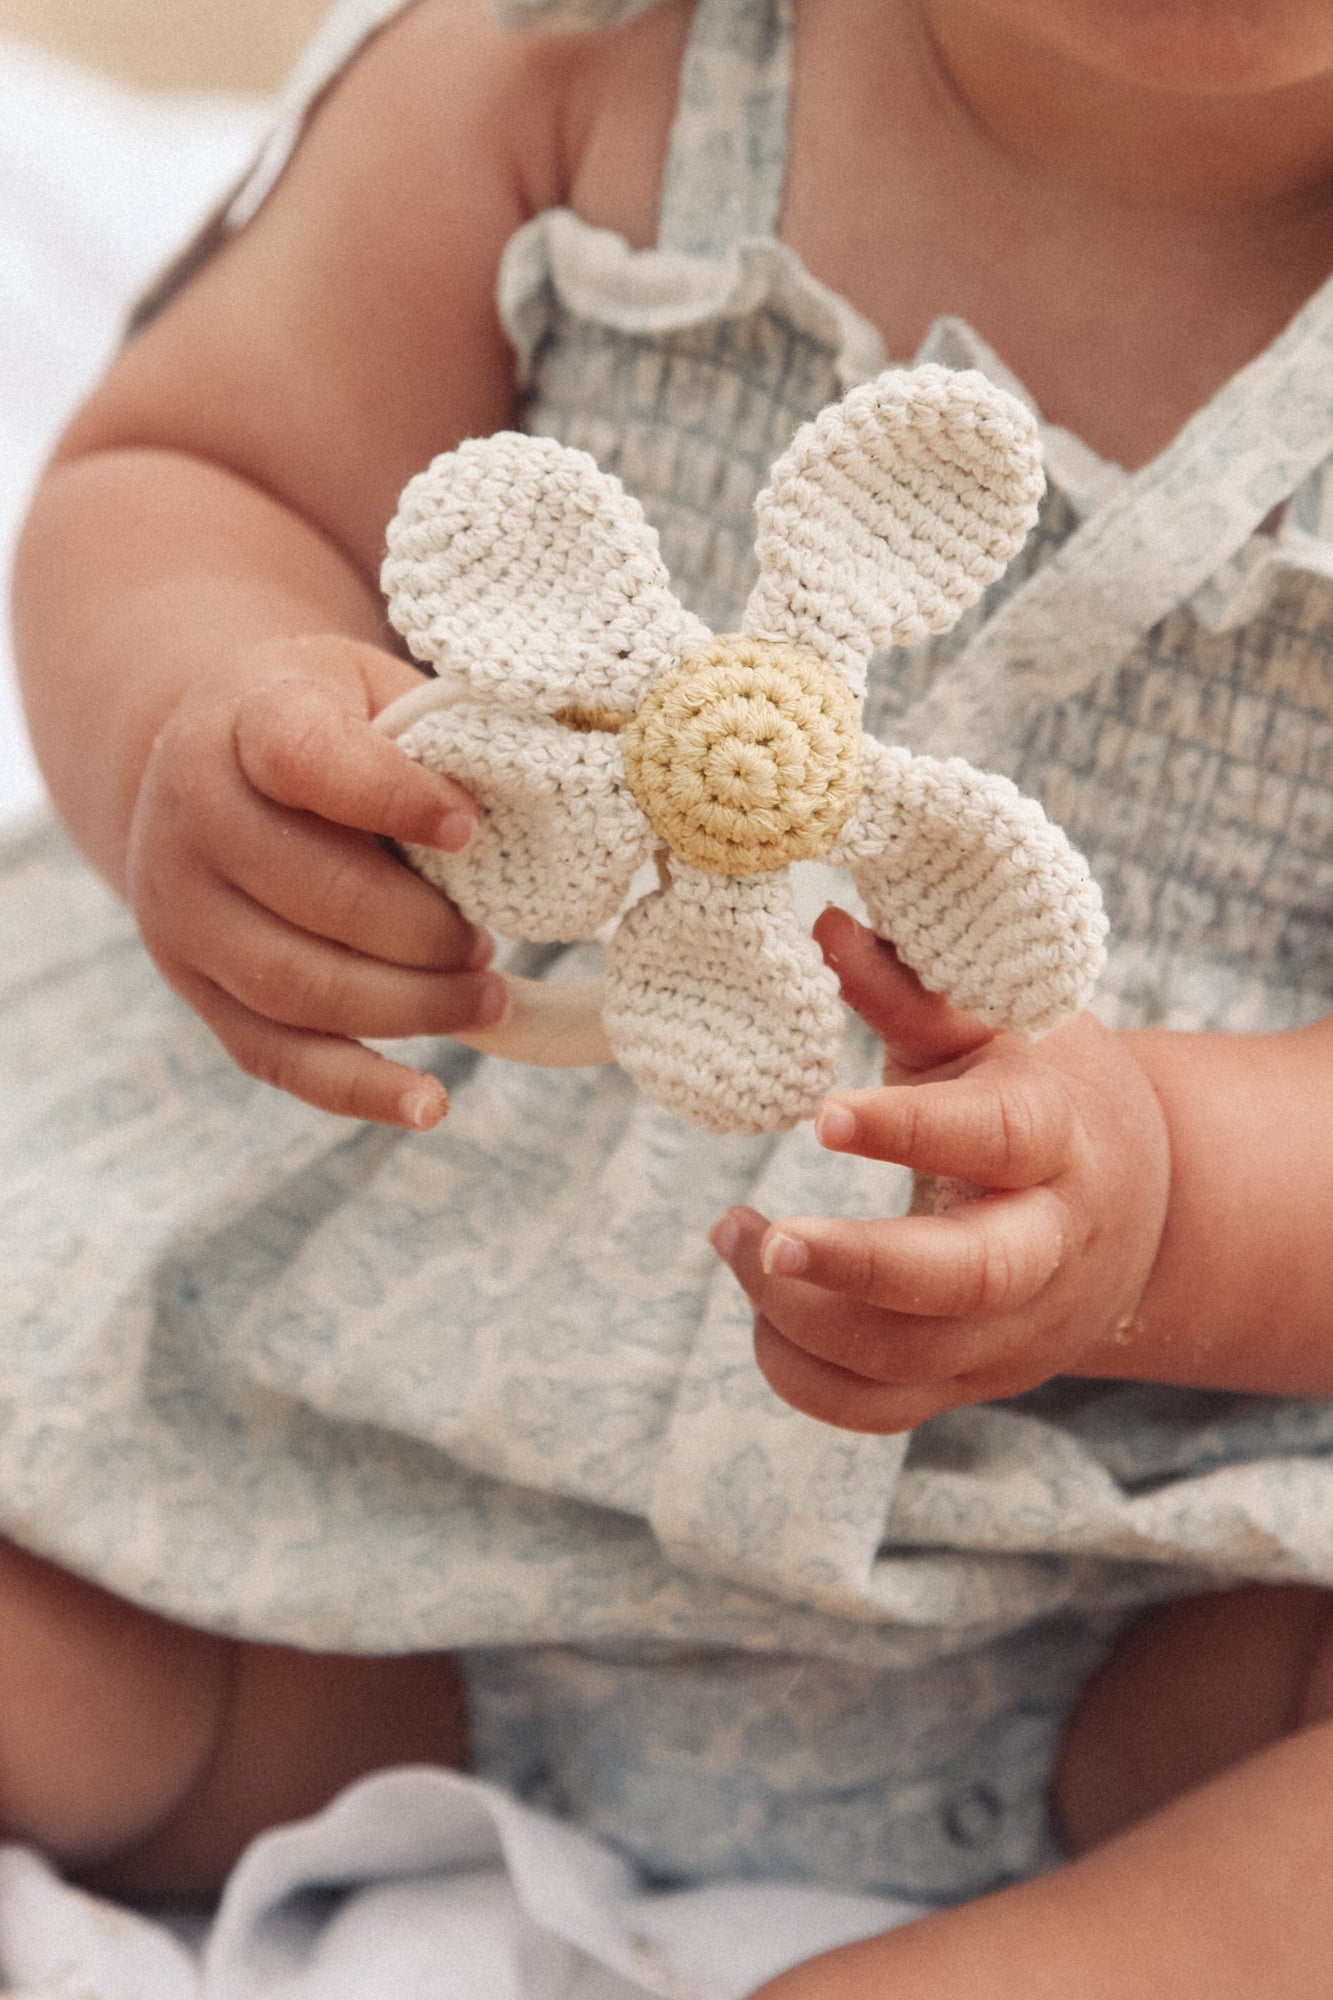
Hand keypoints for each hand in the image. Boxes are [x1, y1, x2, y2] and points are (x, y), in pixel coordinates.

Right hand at [126, 634, 505, 1125]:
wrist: (201, 762)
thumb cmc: (322, 722)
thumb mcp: (370, 689)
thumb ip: (438, 738)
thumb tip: (535, 809)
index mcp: (243, 723)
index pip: (309, 760)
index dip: (395, 798)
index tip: (473, 828)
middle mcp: (193, 818)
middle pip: (313, 895)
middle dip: (423, 932)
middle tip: (489, 942)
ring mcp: (183, 913)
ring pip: (296, 987)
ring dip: (410, 1006)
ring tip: (486, 995)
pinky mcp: (198, 989)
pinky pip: (277, 1057)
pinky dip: (359, 1088)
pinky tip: (430, 1103)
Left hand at [709, 908, 1170, 1432]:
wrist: (1136, 1205)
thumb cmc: (1042, 1092)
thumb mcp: (994, 1029)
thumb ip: (908, 987)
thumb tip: (819, 922)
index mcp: (1057, 1138)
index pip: (994, 1138)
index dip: (910, 1129)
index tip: (820, 1115)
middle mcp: (1046, 1247)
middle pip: (968, 1280)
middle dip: (859, 1266)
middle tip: (761, 1239)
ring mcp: (1012, 1329)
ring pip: (905, 1357)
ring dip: (798, 1313)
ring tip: (732, 1236)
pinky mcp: (971, 1380)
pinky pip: (877, 1410)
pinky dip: (801, 1375)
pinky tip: (760, 1308)